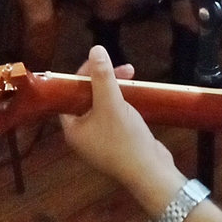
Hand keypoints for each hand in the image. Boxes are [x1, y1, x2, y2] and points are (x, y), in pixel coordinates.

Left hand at [61, 46, 184, 218]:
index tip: (100, 61)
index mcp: (72, 127)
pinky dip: (123, 102)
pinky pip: (116, 115)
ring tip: (133, 76)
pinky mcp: (119, 141)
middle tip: (124, 68)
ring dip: (116, 88)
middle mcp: (83, 133)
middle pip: (88, 97)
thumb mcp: (111, 103)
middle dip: (104, 79)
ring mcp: (101, 139)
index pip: (69, 93)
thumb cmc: (124, 139)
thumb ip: (102, 76)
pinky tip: (136, 93)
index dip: (83, 74)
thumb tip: (95, 49)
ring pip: (104, 104)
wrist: (152, 172)